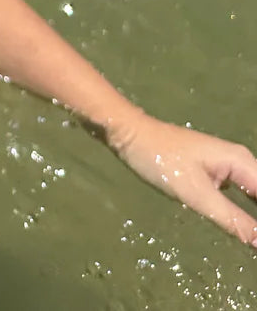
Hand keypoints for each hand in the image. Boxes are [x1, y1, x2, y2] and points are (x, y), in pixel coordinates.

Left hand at [107, 109, 256, 246]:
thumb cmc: (162, 162)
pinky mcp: (216, 172)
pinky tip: (249, 230)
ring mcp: (228, 166)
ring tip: (253, 240)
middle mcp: (241, 161)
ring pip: (256, 195)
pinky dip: (249, 212)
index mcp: (241, 162)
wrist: (130, 135)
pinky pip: (242, 193)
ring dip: (256, 217)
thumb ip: (234, 221)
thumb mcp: (197, 195)